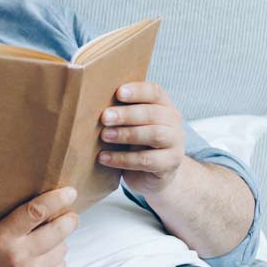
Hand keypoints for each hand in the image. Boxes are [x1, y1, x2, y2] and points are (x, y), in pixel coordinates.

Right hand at [0, 186, 78, 266]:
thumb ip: (10, 217)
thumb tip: (43, 197)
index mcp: (2, 237)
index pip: (36, 212)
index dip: (56, 200)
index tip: (69, 192)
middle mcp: (18, 257)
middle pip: (58, 231)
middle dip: (69, 220)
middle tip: (70, 215)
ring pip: (62, 249)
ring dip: (58, 243)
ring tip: (44, 244)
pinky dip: (55, 262)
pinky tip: (41, 262)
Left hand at [99, 82, 187, 198]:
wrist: (151, 175)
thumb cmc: (134, 144)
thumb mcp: (129, 126)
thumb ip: (119, 113)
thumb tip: (90, 103)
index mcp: (163, 105)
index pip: (154, 92)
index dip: (137, 91)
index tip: (118, 92)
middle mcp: (173, 122)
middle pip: (153, 113)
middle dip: (127, 114)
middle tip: (104, 117)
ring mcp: (175, 143)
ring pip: (154, 135)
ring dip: (126, 134)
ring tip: (104, 136)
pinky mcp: (170, 163)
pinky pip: (147, 160)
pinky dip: (123, 158)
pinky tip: (104, 157)